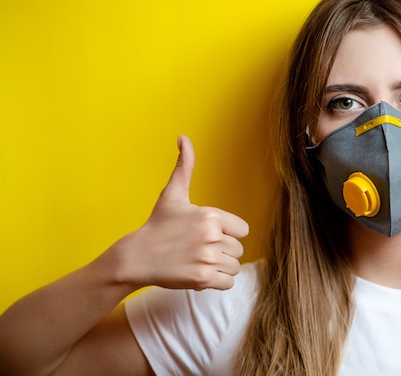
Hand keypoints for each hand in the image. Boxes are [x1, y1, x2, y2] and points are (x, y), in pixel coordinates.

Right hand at [116, 136, 248, 290]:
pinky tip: (200, 273)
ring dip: (220, 267)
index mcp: (210, 216)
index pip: (242, 230)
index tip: (207, 235)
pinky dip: (217, 282)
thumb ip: (184, 167)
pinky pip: (228, 282)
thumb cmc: (158, 225)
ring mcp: (207, 258)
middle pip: (238, 249)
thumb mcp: (173, 194)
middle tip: (198, 249)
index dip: (227, 233)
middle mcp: (211, 236)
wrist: (137, 257)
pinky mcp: (202, 278)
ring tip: (198, 261)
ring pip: (234, 266)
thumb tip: (183, 138)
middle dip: (222, 251)